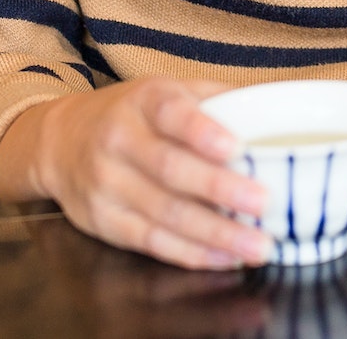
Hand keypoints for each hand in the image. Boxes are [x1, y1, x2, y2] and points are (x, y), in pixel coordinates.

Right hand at [0, 76, 270, 270]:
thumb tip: (284, 100)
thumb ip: (221, 97)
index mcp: (145, 101)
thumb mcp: (169, 90)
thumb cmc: (135, 114)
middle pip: (170, 169)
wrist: (62, 141)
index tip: (236, 147)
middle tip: (263, 203)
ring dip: (214, 233)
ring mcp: (107, 184)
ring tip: (257, 245)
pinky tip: (224, 257)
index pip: (171, 114)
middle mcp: (120, 140)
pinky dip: (190, 253)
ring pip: (163, 213)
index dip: (201, 131)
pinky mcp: (103, 222)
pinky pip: (150, 241)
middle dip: (219, 190)